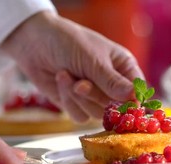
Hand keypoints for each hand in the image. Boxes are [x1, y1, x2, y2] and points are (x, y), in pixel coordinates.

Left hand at [1, 11, 143, 122]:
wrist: (34, 41)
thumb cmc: (69, 42)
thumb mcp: (93, 60)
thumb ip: (112, 81)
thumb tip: (134, 98)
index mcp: (124, 68)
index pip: (137, 93)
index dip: (131, 103)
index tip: (122, 108)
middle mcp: (112, 84)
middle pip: (116, 107)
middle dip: (95, 96)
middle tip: (81, 83)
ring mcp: (94, 96)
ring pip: (97, 114)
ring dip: (79, 97)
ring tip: (66, 75)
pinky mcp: (77, 104)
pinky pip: (80, 116)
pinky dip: (68, 101)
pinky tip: (61, 80)